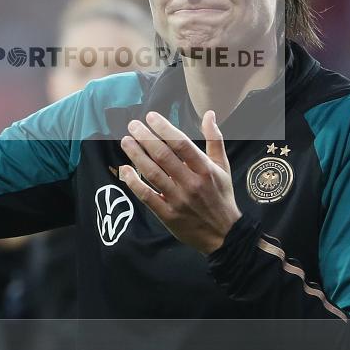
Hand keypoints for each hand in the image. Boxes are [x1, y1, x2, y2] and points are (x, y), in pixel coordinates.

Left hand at [118, 110, 241, 253]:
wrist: (224, 235)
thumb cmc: (221, 196)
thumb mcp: (223, 166)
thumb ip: (215, 139)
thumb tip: (209, 114)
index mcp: (204, 169)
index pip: (181, 144)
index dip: (164, 128)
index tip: (150, 116)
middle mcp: (190, 183)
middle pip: (163, 156)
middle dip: (145, 138)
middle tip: (132, 125)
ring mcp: (178, 200)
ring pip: (152, 174)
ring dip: (136, 155)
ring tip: (126, 141)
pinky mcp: (168, 215)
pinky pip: (147, 196)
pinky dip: (133, 182)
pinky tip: (125, 169)